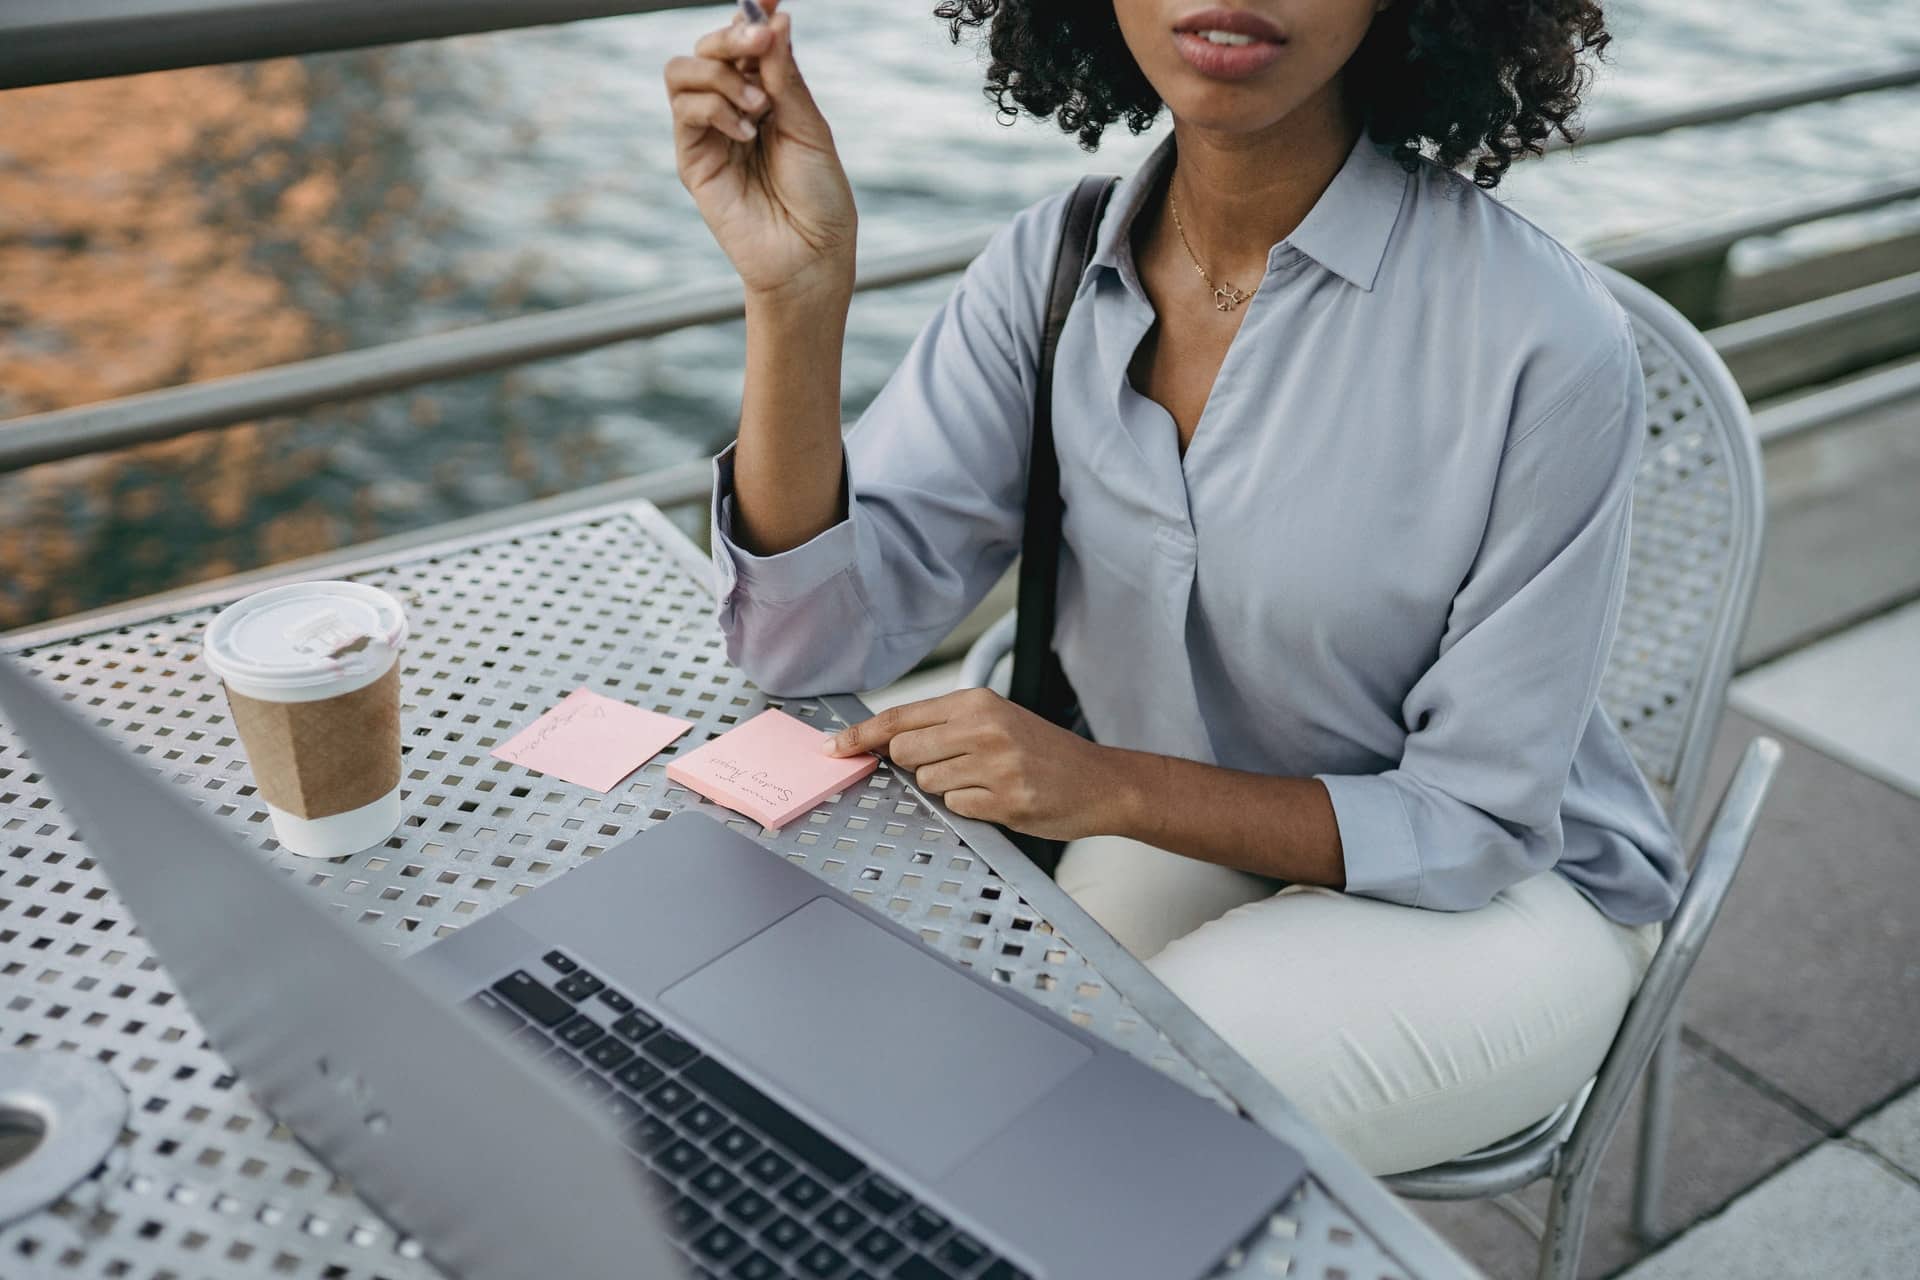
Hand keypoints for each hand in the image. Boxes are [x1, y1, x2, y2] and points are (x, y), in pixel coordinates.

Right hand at [664, 0, 857, 302]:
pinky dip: (714, 108)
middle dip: (732, 37)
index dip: (751, 15)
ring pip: (682, 70)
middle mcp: (732, 108)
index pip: (746, 43)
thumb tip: (775, 18)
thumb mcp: (809, 127)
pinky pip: (684, 110)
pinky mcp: (692, 160)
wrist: (812, 256)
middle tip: (759, 43)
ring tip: (757, 108)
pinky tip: (746, 133)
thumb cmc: (819, 199)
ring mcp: (708, 133)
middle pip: (707, 47)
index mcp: (766, 96)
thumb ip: (784, 76)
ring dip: (719, 75)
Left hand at [825, 688, 1126, 840]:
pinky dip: (970, 807)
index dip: (861, 735)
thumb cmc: (1043, 753)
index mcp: (977, 702)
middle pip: (905, 752)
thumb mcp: (998, 720)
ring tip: (987, 781)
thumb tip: (887, 740)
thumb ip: (946, 726)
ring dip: (948, 788)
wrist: (1099, 781)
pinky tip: (999, 798)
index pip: (901, 716)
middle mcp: (983, 727)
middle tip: (954, 766)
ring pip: (928, 782)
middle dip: (916, 765)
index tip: (835, 747)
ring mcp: (994, 764)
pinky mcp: (1005, 799)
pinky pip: (956, 806)